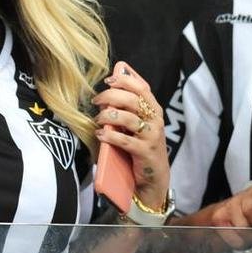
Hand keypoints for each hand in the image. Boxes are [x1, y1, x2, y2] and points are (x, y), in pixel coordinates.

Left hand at [92, 61, 169, 212]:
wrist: (154, 178)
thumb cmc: (141, 145)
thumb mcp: (137, 122)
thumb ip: (128, 102)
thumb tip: (116, 74)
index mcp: (154, 109)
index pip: (142, 87)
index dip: (124, 80)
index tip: (107, 80)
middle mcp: (155, 120)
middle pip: (132, 100)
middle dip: (110, 97)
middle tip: (96, 101)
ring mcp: (151, 136)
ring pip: (127, 118)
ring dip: (107, 117)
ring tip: (97, 120)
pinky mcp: (145, 152)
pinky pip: (125, 140)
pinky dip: (109, 136)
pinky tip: (100, 135)